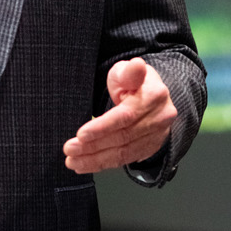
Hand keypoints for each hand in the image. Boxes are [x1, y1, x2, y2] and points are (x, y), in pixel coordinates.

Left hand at [63, 59, 177, 172]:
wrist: (151, 96)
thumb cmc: (132, 82)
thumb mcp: (127, 71)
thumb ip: (129, 72)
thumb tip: (136, 65)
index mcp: (155, 96)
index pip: (126, 115)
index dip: (102, 127)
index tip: (81, 134)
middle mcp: (160, 118)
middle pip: (123, 137)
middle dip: (93, 146)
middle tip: (70, 149)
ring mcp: (157, 136)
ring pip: (123, 153)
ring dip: (95, 160)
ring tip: (73, 161)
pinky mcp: (150, 148)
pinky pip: (125, 159)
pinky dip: (104, 164)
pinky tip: (86, 164)